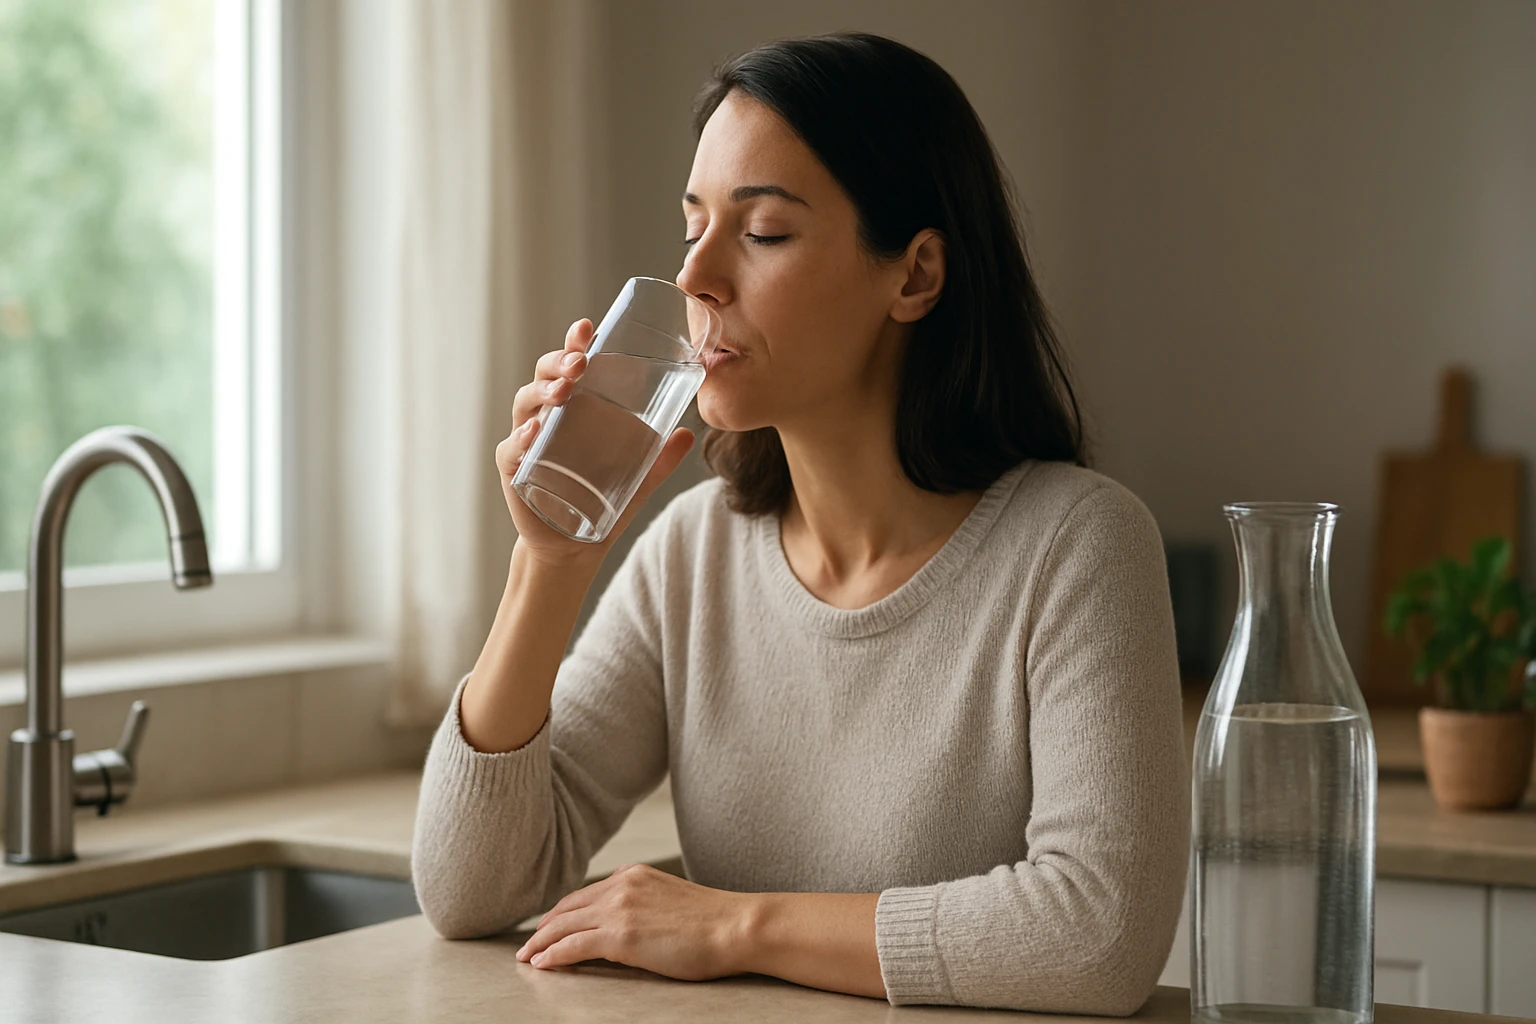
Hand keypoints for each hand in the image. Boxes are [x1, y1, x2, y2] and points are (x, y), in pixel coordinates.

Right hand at [497, 319, 693, 566]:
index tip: (587, 327)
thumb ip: (660, 457)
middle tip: (581, 362)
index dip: (574, 344)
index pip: (569, 366)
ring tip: (564, 390)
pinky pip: (511, 449)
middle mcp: (545, 417)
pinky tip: (535, 432)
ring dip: (542, 391)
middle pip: (544, 375)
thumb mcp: (638, 478)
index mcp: (572, 408)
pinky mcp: (514, 470)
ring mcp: (525, 442)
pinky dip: (521, 439)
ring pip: (524, 403)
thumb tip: (689, 433)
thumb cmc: (601, 500)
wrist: (574, 546)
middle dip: (560, 362)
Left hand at [515, 863, 753, 980]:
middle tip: (529, 943)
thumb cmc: (714, 922)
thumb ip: (643, 905)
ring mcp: (620, 909)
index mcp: (635, 875)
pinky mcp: (621, 935)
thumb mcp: (669, 901)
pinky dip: (553, 955)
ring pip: (565, 926)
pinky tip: (542, 964)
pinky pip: (574, 946)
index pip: (587, 893)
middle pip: (569, 907)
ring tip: (526, 957)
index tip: (550, 925)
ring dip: (541, 942)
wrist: (735, 926)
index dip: (563, 912)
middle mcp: (622, 885)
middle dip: (545, 926)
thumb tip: (624, 928)